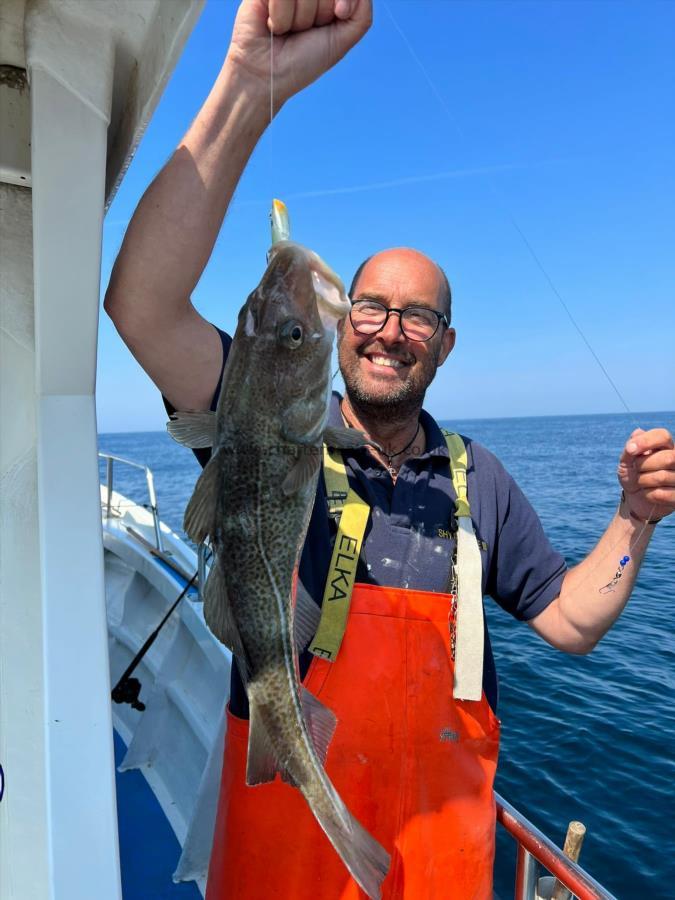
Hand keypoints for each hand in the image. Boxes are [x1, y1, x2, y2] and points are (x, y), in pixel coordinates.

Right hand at [227, 0, 371, 107]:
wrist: (267, 77)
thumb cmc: (303, 61)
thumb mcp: (342, 40)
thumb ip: (361, 14)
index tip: (340, 13)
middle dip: (321, 12)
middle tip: (306, 29)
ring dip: (300, 18)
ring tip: (288, 30)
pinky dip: (281, 15)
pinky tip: (273, 26)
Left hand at [618, 427, 674, 522]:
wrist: (635, 497)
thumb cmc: (633, 474)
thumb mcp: (626, 461)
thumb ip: (630, 447)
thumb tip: (637, 433)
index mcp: (666, 446)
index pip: (663, 436)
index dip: (646, 441)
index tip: (630, 450)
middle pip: (667, 458)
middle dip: (644, 465)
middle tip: (637, 470)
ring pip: (662, 477)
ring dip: (643, 481)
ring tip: (641, 482)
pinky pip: (662, 494)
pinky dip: (648, 494)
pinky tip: (648, 493)